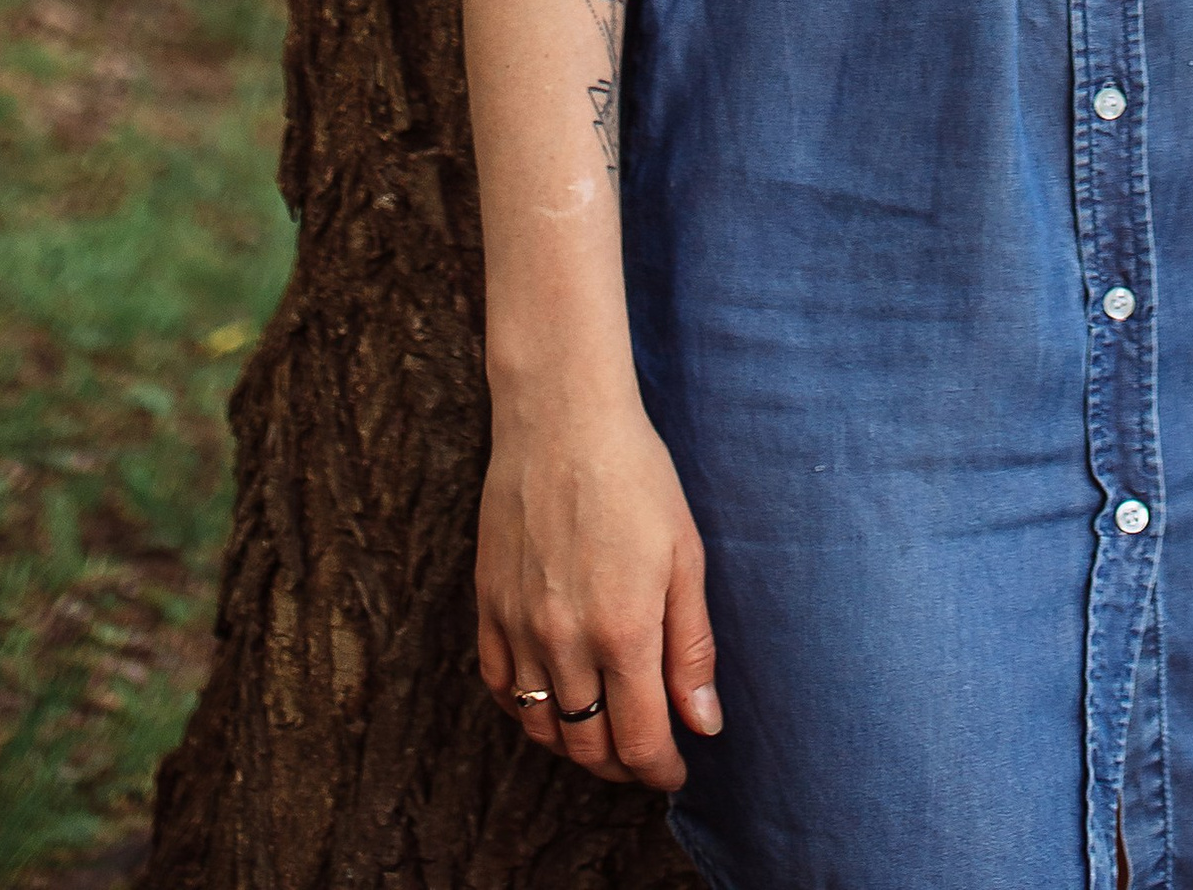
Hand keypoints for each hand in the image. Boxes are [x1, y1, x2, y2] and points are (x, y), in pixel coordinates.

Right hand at [476, 392, 720, 789]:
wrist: (561, 418)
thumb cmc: (636, 477)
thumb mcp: (686, 556)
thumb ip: (692, 647)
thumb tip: (704, 723)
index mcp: (623, 632)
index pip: (639, 740)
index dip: (661, 770)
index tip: (677, 773)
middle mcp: (564, 641)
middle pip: (588, 745)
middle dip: (622, 765)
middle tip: (646, 754)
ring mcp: (518, 626)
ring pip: (542, 726)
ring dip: (575, 745)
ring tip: (605, 735)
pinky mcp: (487, 607)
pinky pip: (500, 687)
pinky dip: (526, 710)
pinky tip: (552, 702)